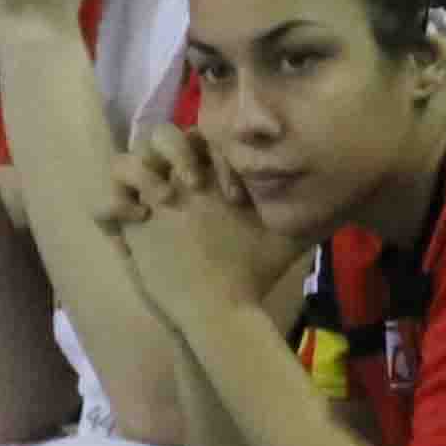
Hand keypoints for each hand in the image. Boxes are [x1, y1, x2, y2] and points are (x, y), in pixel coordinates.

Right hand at [105, 125, 302, 338]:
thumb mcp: (287, 236)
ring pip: (126, 158)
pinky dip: (112, 204)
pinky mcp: (127, 229)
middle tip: (192, 183)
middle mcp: (178, 182)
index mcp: (211, 176)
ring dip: (142, 170)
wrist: (221, 312)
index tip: (236, 197)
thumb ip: (309, 211)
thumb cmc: (252, 272)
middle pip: (161, 133)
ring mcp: (149, 203)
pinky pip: (102, 203)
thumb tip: (343, 195)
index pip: (205, 137)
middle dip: (176, 149)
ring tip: (163, 200)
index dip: (219, 155)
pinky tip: (136, 219)